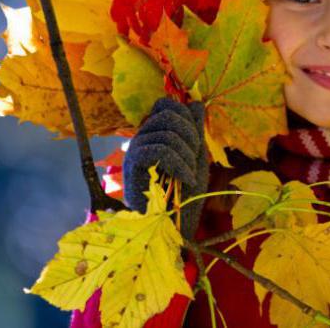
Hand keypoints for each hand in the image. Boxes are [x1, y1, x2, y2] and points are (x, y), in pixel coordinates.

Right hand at [123, 97, 208, 238]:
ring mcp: (135, 151)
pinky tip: (186, 178)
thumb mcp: (196, 158)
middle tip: (194, 160)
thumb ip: (195, 131)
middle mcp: (142, 139)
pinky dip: (179, 164)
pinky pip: (159, 149)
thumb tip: (195, 102)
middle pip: (168, 112)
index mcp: (155, 134)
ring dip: (187, 156)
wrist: (174, 226)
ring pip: (167, 133)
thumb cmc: (185, 195)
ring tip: (190, 177)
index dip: (186, 118)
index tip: (196, 144)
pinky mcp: (132, 166)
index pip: (166, 105)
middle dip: (190, 134)